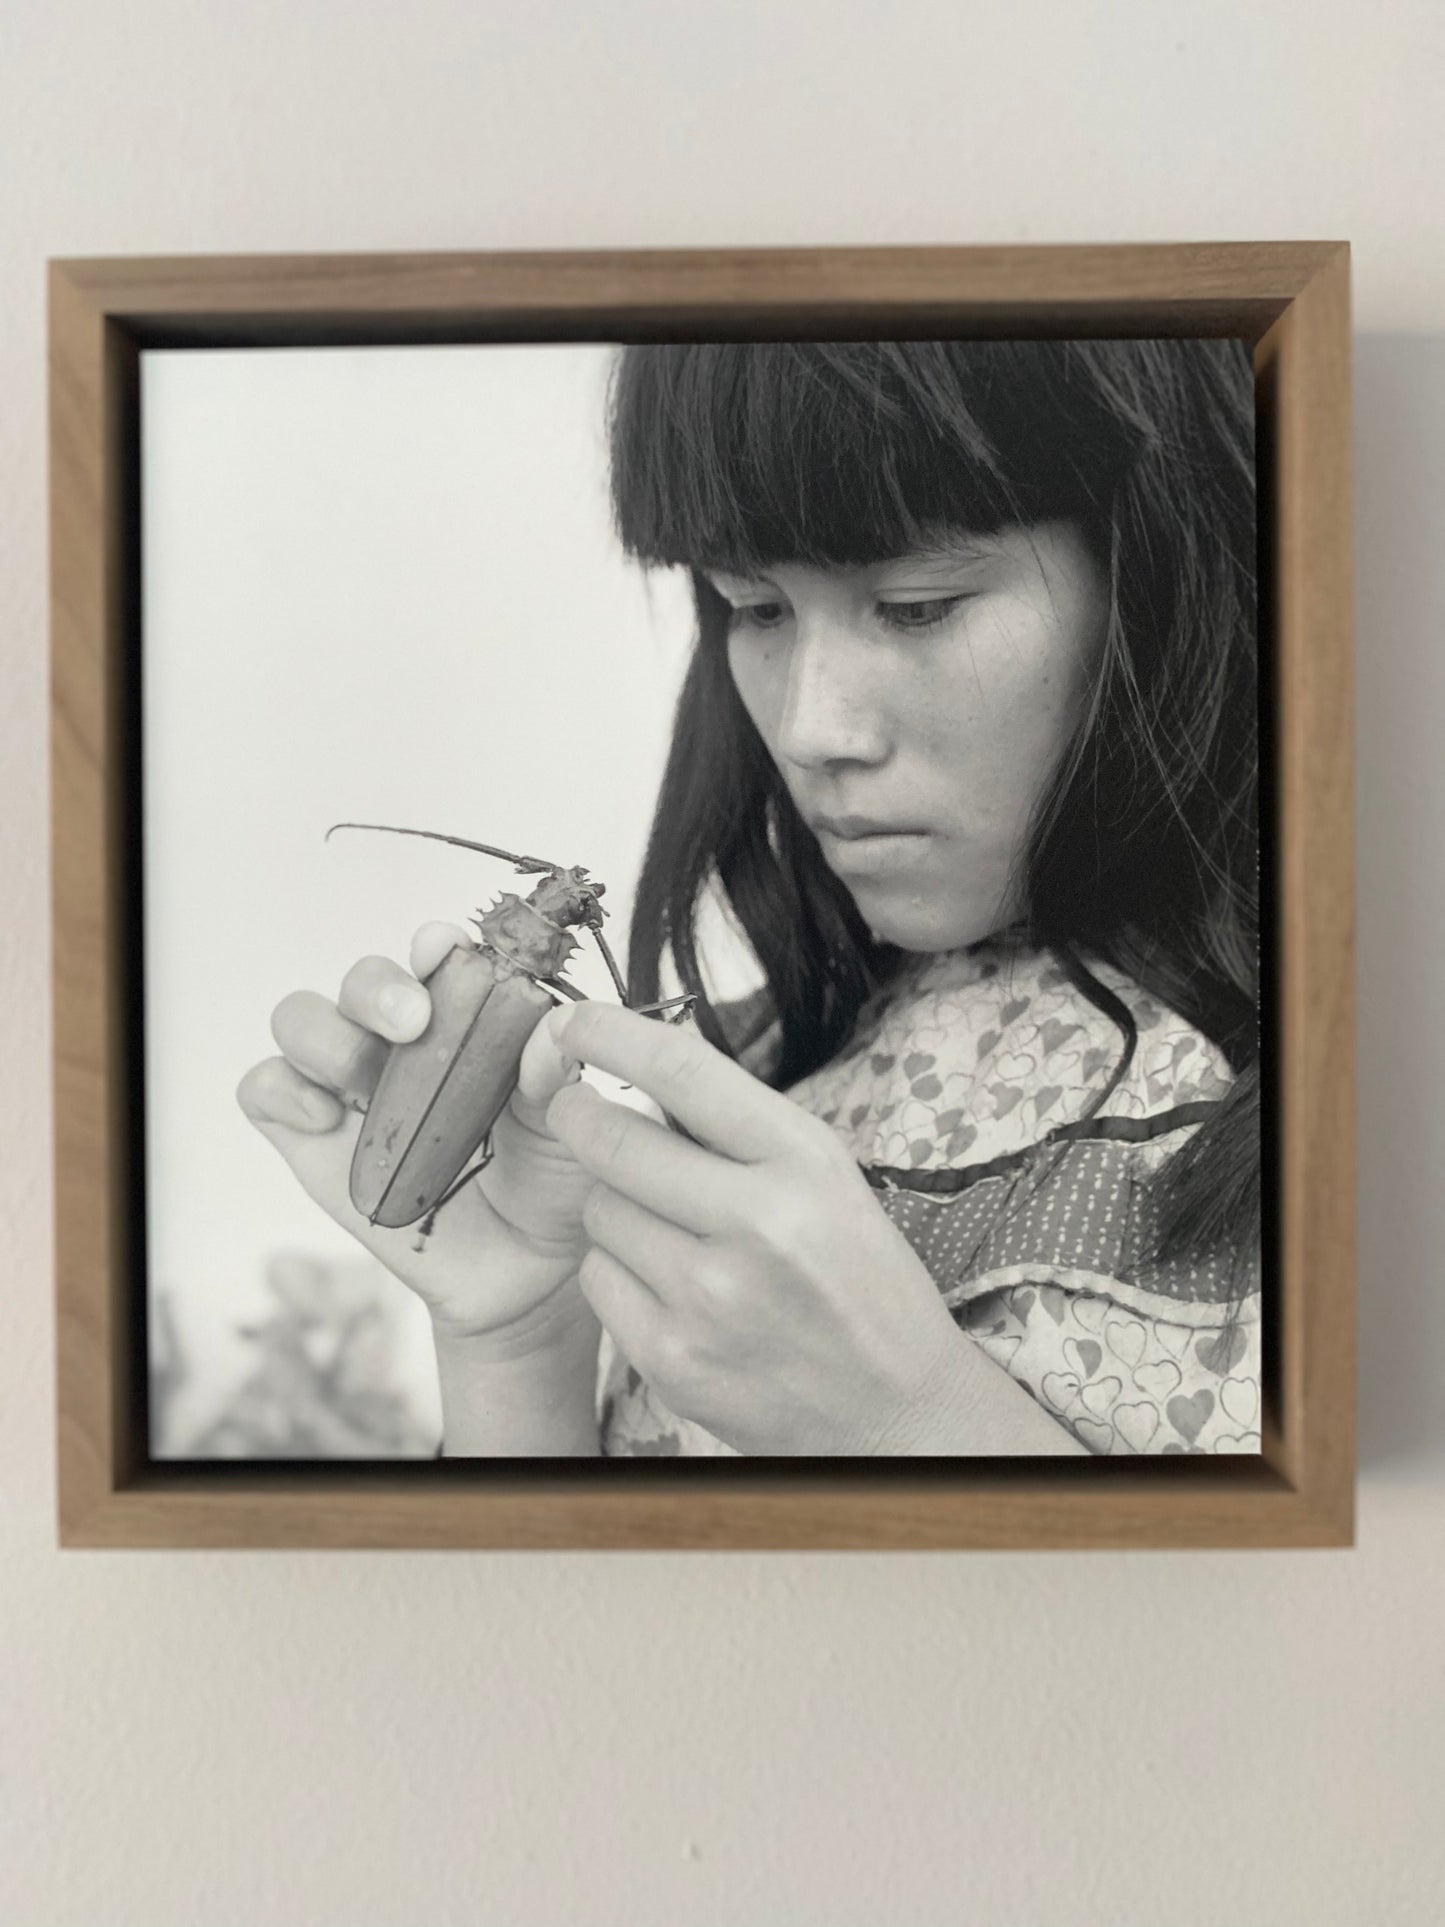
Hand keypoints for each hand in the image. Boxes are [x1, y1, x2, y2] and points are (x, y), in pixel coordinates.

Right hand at [236, 923, 598, 1344]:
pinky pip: (265, 1087)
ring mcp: (352, 1087)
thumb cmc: (554, 1179)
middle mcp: (404, 1041)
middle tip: (413, 1022)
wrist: (526, 1273)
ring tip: (366, 1080)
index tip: (443, 951)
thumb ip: (556, 1075)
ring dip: (327, 1036)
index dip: (432, 946)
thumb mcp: (571, 1125)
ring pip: (301, 1020)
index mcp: (470, 1017)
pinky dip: (282, 1090)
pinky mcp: (311, 1140)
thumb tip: (554, 1025)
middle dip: (377, 988)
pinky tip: (326, 1121)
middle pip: (362, 980)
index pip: (437, 957)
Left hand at [542, 1000, 977, 1454]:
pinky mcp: (673, 1359)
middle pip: (613, 1141)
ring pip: (597, 1213)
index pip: (682, 1072)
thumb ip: (738, 1130)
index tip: (572, 1021)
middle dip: (578, 1116)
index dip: (610, 1034)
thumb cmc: (858, 1280)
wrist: (894, 1410)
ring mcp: (709, 1299)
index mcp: (803, 1163)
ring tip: (666, 1226)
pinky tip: (666, 1284)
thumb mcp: (825, 1180)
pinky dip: (617, 1271)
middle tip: (575, 1110)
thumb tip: (635, 1072)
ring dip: (612, 1205)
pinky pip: (598, 1281)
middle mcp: (757, 1225)